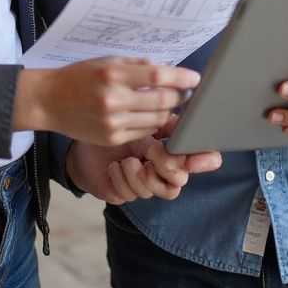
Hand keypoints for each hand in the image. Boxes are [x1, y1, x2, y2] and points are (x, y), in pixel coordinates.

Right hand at [13, 56, 200, 145]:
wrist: (49, 101)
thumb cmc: (79, 76)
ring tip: (170, 102)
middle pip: (162, 100)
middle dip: (179, 96)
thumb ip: (136, 65)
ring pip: (156, 119)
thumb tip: (165, 70)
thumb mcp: (106, 61)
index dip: (181, 78)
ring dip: (168, 111)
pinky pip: (143, 131)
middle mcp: (114, 99)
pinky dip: (152, 123)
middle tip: (185, 91)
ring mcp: (113, 122)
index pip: (158, 77)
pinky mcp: (111, 138)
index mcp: (114, 75)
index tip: (195, 78)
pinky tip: (152, 115)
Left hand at [66, 120, 222, 204]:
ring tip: (128, 159)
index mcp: (169, 145)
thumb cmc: (114, 118)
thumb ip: (161, 106)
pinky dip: (123, 179)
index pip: (200, 158)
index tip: (194, 157)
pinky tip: (114, 166)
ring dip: (144, 176)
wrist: (82, 134)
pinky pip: (131, 195)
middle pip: (181, 179)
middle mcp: (160, 166)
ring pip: (158, 191)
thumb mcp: (138, 109)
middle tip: (153, 150)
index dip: (204, 160)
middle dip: (170, 167)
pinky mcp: (122, 192)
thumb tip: (183, 92)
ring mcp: (142, 181)